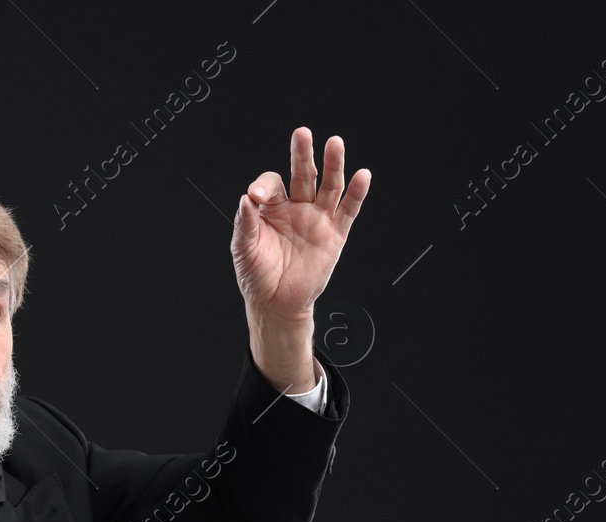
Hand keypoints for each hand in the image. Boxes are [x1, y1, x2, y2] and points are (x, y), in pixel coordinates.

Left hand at [231, 128, 370, 325]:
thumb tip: (245, 199)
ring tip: (335, 143)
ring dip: (333, 165)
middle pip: (302, 174)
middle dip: (302, 154)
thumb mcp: (243, 249)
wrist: (277, 304)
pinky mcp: (335, 235)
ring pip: (328, 186)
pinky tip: (362, 176)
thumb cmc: (257, 275)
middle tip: (302, 134)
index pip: (271, 184)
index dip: (264, 186)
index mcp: (272, 207)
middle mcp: (296, 207)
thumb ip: (245, 223)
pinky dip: (356, 193)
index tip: (256, 197)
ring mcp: (317, 219)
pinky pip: (348, 211)